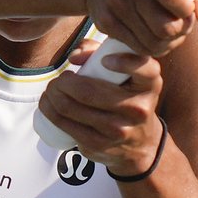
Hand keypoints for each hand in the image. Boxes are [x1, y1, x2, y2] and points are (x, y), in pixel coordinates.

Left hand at [38, 40, 165, 174]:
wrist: (140, 143)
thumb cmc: (126, 96)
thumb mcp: (128, 74)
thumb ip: (101, 51)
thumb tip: (74, 56)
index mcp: (149, 84)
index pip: (143, 69)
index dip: (122, 62)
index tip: (104, 61)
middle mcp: (138, 108)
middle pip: (88, 91)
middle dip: (62, 82)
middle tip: (59, 79)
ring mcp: (118, 130)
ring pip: (70, 108)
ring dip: (51, 95)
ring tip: (51, 89)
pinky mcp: (100, 145)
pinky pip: (65, 125)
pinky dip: (49, 111)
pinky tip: (47, 104)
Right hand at [83, 0, 197, 56]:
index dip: (186, 10)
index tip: (187, 8)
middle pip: (167, 27)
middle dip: (180, 31)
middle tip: (181, 24)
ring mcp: (114, 3)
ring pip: (155, 43)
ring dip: (168, 42)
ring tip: (169, 31)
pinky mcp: (105, 23)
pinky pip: (140, 49)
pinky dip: (152, 48)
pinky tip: (153, 36)